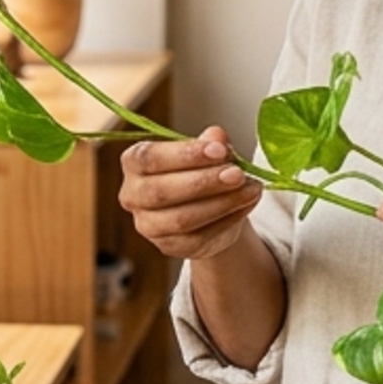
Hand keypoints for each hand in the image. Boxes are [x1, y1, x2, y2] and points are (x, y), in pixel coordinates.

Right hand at [118, 126, 265, 261]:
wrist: (208, 210)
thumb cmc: (199, 171)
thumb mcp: (206, 152)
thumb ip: (210, 143)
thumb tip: (216, 136)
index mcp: (134, 163)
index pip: (150, 158)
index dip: (185, 154)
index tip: (220, 150)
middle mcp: (132, 195)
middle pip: (161, 191)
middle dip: (203, 182)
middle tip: (237, 173)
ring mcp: (148, 226)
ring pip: (181, 219)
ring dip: (220, 203)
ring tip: (250, 189)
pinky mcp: (169, 247)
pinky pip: (198, 238)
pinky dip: (227, 220)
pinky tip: (245, 205)